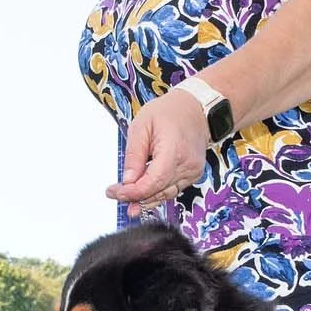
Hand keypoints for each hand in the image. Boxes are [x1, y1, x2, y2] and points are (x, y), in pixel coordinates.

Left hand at [109, 86, 211, 215]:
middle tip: (117, 195)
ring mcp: (193, 171)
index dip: (133, 192)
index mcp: (173, 151)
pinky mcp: (194, 174)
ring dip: (146, 199)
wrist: (194, 108)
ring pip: (166, 194)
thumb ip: (134, 156)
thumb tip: (127, 181)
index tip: (116, 192)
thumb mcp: (141, 127)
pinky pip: (173, 189)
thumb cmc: (169, 112)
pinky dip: (158, 192)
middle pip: (158, 191)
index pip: (153, 182)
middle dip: (135, 197)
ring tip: (129, 202)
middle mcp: (187, 164)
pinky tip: (145, 194)